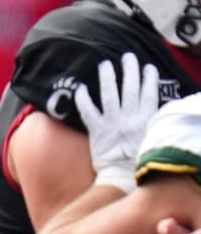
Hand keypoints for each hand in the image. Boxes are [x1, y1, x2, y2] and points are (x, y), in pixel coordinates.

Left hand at [74, 52, 158, 191]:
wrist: (121, 175)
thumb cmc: (137, 159)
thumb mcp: (152, 137)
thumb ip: (151, 121)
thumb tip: (152, 108)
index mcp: (146, 118)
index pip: (149, 92)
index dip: (148, 78)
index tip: (147, 68)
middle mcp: (130, 117)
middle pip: (130, 88)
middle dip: (129, 70)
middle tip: (127, 57)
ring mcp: (112, 123)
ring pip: (110, 95)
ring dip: (108, 77)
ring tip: (105, 64)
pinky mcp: (97, 130)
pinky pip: (89, 112)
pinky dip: (84, 100)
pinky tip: (80, 88)